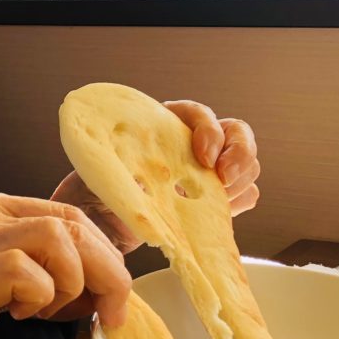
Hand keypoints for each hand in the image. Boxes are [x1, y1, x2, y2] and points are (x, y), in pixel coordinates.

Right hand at [0, 191, 131, 338]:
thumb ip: (33, 275)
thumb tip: (95, 294)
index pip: (67, 215)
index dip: (102, 253)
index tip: (111, 295)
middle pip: (73, 223)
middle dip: (107, 270)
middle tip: (110, 312)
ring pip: (59, 237)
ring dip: (72, 282)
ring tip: (47, 311)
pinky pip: (30, 274)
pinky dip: (40, 299)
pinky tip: (17, 315)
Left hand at [51, 100, 260, 252]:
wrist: (95, 225)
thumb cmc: (92, 192)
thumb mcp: (102, 175)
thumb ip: (123, 171)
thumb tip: (142, 181)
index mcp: (164, 126)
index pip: (198, 114)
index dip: (208, 129)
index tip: (202, 155)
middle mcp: (191, 144)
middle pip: (236, 133)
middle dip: (239, 153)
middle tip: (224, 178)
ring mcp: (207, 172)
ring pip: (246, 164)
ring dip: (241, 179)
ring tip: (220, 199)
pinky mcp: (215, 200)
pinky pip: (244, 195)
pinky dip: (238, 202)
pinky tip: (218, 214)